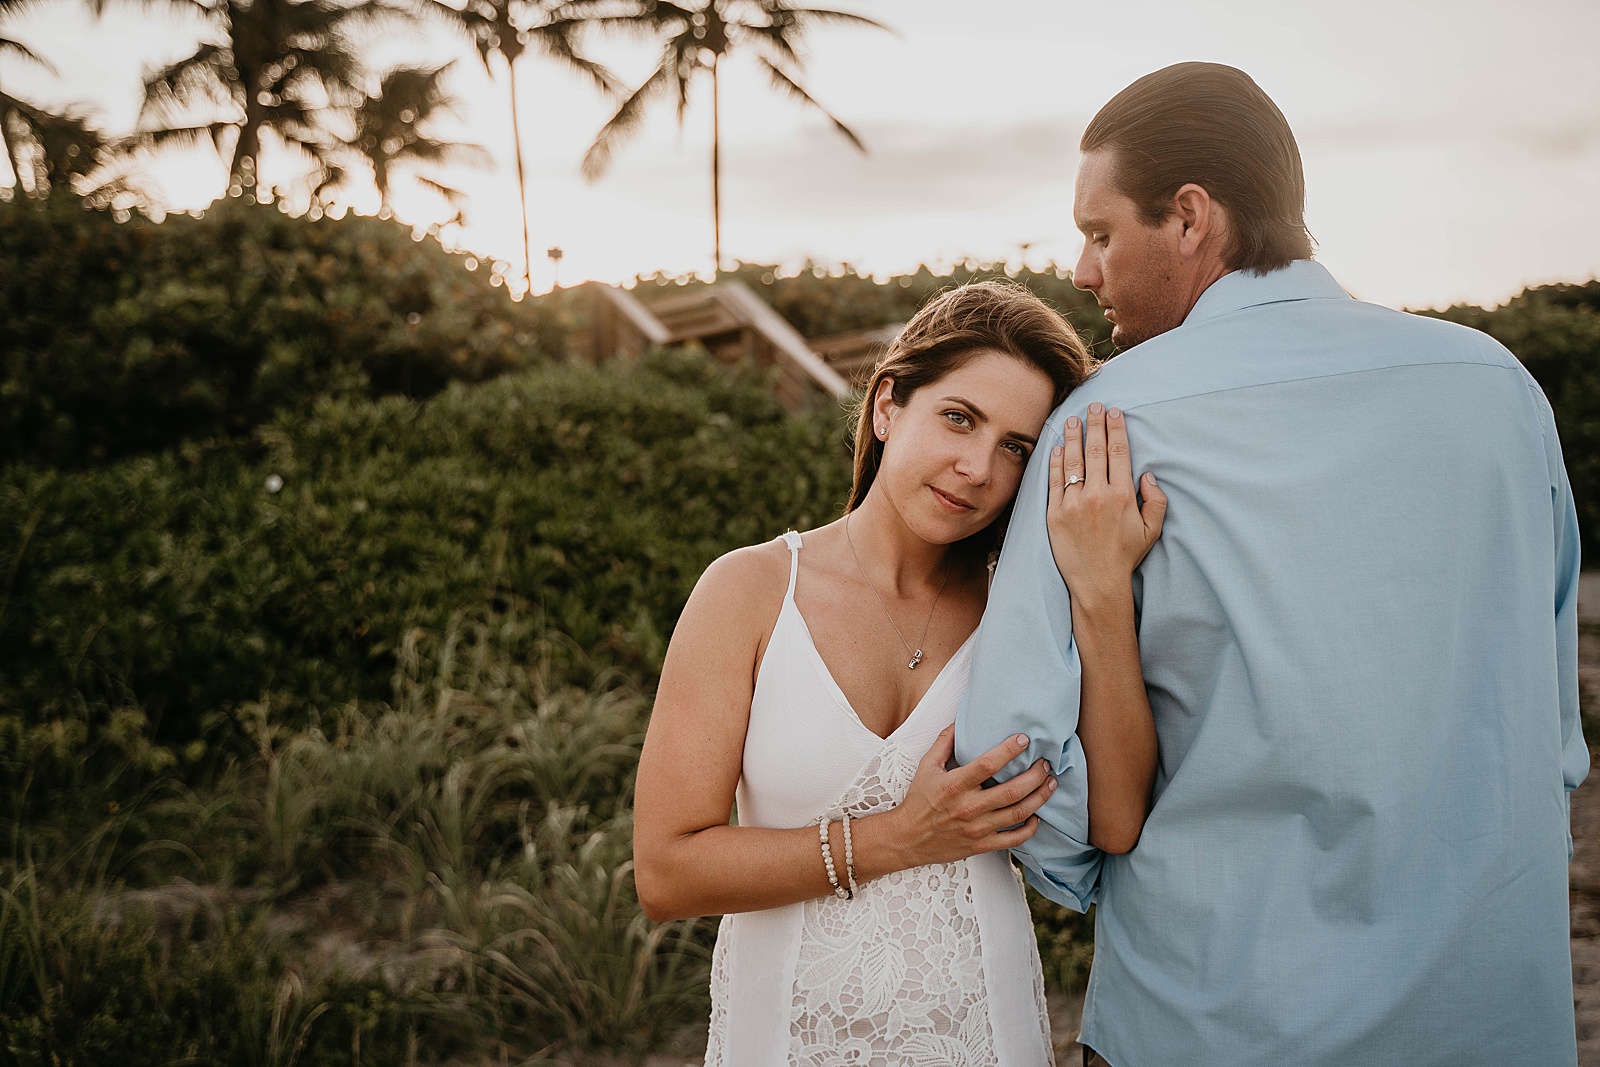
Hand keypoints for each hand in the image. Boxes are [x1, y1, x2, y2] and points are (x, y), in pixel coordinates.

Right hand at [884, 725, 1053, 867]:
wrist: (908, 838)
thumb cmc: (919, 800)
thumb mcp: (926, 766)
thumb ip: (945, 742)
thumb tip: (960, 720)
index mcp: (955, 785)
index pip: (988, 764)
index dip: (1009, 750)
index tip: (1025, 738)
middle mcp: (969, 807)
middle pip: (1012, 790)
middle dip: (1035, 775)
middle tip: (1046, 764)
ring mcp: (977, 828)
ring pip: (1018, 813)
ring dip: (1040, 797)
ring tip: (1051, 783)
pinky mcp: (981, 845)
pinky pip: (1013, 839)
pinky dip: (1030, 828)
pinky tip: (1037, 816)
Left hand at [1048, 403, 1166, 611]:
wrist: (1098, 583)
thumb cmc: (1126, 556)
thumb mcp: (1152, 530)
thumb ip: (1157, 501)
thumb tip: (1148, 475)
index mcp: (1123, 496)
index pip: (1118, 453)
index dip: (1116, 429)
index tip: (1114, 413)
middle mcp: (1098, 495)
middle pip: (1096, 451)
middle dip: (1095, 425)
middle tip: (1094, 406)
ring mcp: (1074, 503)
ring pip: (1074, 461)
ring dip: (1074, 437)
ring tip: (1073, 419)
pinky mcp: (1055, 513)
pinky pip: (1055, 481)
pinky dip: (1056, 462)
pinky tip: (1058, 447)